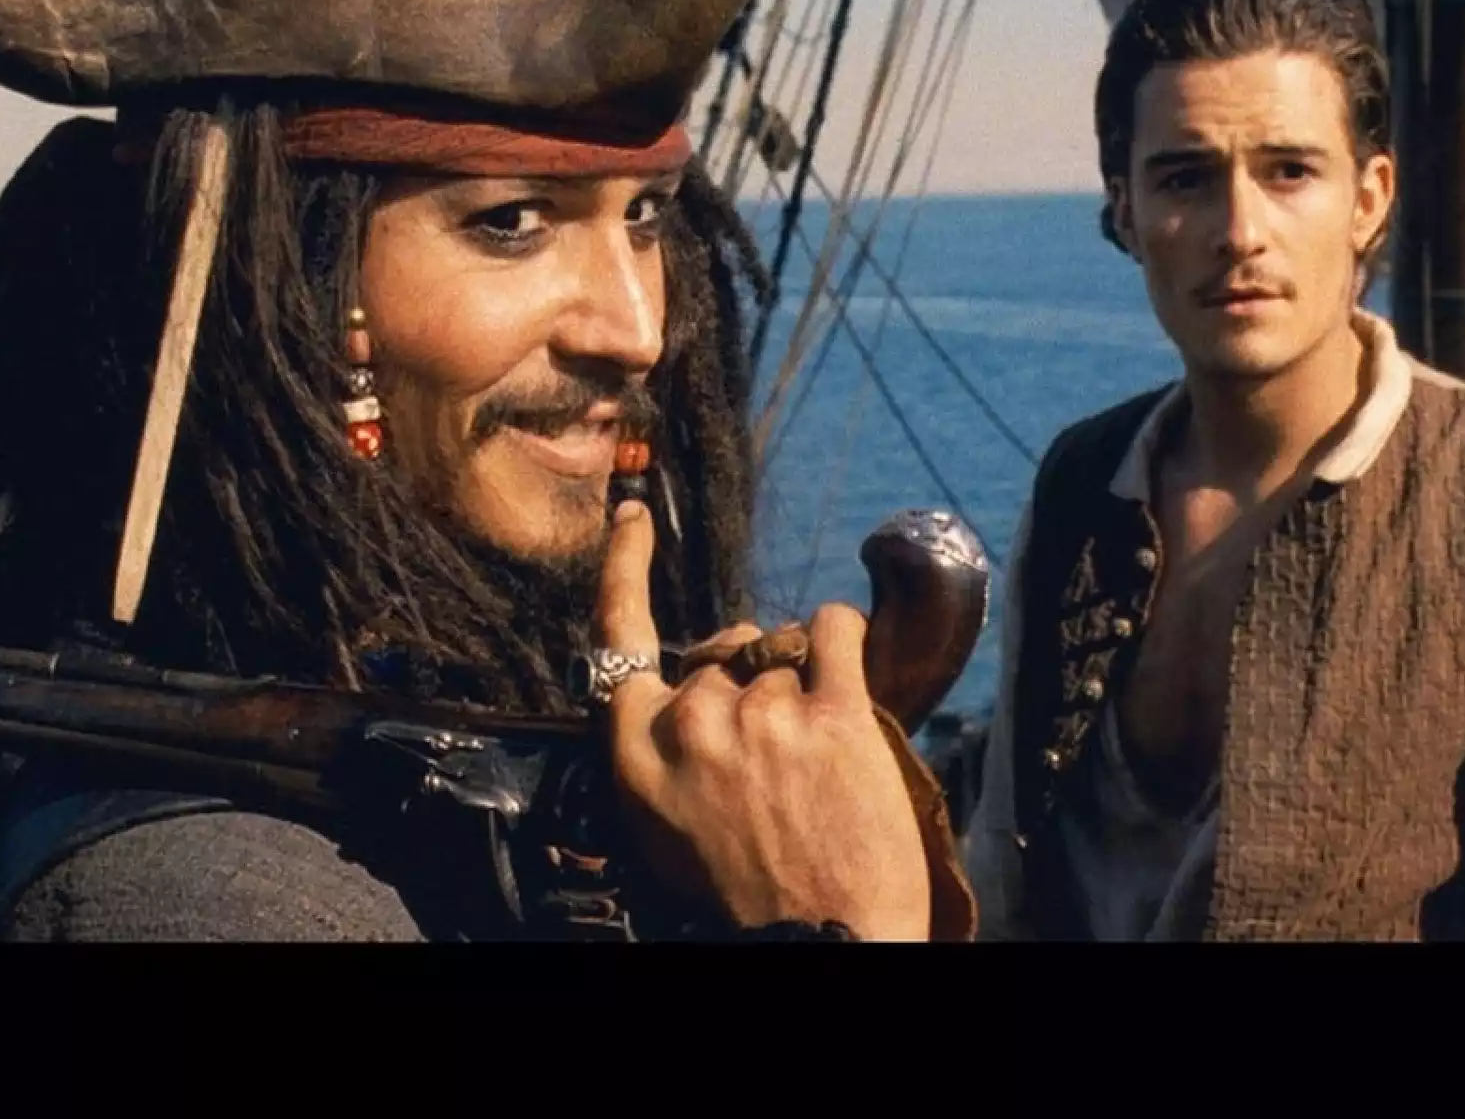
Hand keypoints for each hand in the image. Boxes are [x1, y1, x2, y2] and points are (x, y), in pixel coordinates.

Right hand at [595, 499, 932, 940]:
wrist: (823, 945)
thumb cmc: (745, 899)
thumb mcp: (667, 826)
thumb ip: (669, 747)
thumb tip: (702, 681)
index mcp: (638, 754)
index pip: (617, 636)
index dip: (624, 568)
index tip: (632, 517)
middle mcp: (691, 723)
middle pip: (723, 652)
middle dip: (753, 682)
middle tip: (779, 750)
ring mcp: (762, 714)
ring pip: (783, 651)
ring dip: (803, 685)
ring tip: (816, 758)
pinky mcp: (833, 712)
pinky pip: (834, 629)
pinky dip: (842, 638)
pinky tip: (847, 668)